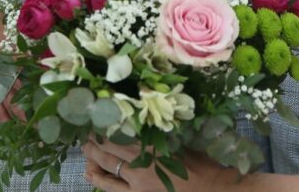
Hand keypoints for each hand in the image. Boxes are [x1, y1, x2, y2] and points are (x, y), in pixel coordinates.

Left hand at [83, 138, 235, 191]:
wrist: (213, 190)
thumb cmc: (203, 165)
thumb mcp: (183, 142)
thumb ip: (163, 135)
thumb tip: (147, 123)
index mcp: (153, 143)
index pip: (122, 131)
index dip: (107, 124)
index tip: (99, 115)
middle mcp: (141, 161)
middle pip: (110, 147)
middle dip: (96, 139)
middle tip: (87, 131)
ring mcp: (136, 181)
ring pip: (107, 167)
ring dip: (93, 157)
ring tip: (85, 149)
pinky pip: (111, 188)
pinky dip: (98, 180)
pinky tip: (90, 174)